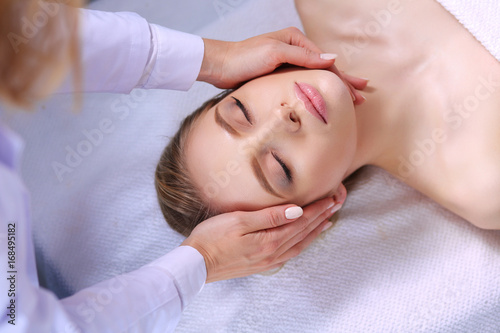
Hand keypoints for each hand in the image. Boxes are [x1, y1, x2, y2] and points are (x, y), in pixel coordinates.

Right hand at [182, 197, 339, 282]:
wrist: (195, 264)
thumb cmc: (212, 238)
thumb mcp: (239, 222)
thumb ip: (269, 216)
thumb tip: (296, 210)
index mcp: (269, 240)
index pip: (300, 221)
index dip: (317, 209)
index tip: (331, 198)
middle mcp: (272, 253)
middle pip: (303, 233)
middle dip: (321, 218)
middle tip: (336, 205)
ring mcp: (266, 260)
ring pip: (298, 244)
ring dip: (314, 232)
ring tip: (327, 221)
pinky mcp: (259, 264)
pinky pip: (288, 254)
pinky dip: (300, 244)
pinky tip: (301, 241)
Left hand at [197, 27, 367, 103]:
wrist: (220, 66)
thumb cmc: (244, 58)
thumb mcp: (275, 53)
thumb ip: (303, 56)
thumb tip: (332, 58)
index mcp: (295, 40)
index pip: (326, 62)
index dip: (342, 79)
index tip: (356, 92)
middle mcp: (293, 50)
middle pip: (324, 69)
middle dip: (344, 82)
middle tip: (361, 96)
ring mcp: (287, 63)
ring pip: (316, 77)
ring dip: (332, 88)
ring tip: (350, 98)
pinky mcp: (278, 75)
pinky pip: (303, 83)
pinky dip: (316, 90)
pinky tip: (322, 97)